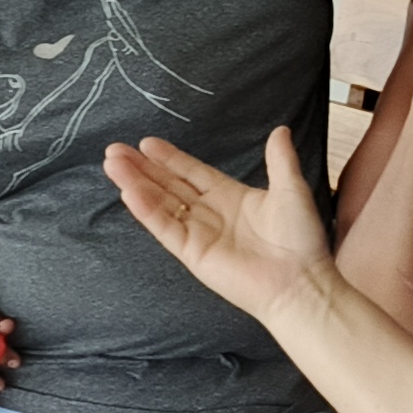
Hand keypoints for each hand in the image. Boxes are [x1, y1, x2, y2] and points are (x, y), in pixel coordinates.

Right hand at [104, 126, 332, 321]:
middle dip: (142, 168)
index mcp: (230, 196)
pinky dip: (146, 211)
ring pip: (160, 203)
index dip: (170, 158)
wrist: (299, 282)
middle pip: (168, 185)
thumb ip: (279, 160)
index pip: (191, 172)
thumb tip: (280, 131)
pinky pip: (165, 227)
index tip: (147, 143)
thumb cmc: (300, 240)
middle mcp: (209, 213)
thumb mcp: (291, 189)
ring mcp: (198, 233)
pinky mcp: (192, 253)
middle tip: (115, 150)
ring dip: (136, 183)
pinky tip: (129, 192)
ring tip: (112, 164)